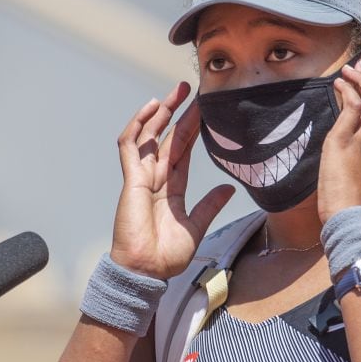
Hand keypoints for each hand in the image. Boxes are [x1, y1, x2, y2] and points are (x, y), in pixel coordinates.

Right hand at [110, 82, 234, 279]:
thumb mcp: (196, 226)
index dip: (193, 129)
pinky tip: (150, 107)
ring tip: (176, 92)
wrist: (146, 272)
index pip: (183, 151)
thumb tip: (229, 188)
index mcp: (171, 189)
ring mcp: (141, 178)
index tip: (204, 110)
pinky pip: (131, 146)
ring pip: (150, 136)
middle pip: (168, 137)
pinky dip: (138, 125)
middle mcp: (156, 179)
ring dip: (161, 112)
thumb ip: (210, 205)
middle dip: (179, 112)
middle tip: (192, 89)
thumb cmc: (165, 256)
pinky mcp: (131, 180)